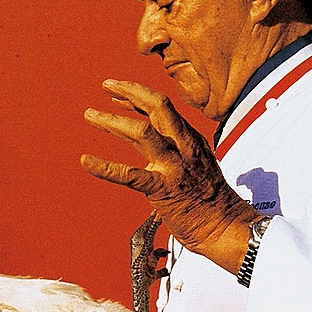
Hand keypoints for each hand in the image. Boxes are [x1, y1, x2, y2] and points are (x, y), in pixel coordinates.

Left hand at [81, 80, 257, 273]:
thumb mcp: (198, 163)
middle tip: (106, 85)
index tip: (117, 93)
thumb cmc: (210, 200)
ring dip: (112, 121)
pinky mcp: (163, 189)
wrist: (225, 227)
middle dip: (131, 91)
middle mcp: (184, 147)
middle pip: (158, 106)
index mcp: (191, 140)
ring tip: (90, 115)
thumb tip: (154, 136)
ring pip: (142, 132)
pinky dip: (105, 167)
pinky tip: (86, 161)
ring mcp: (174, 167)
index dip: (137, 96)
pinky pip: (130, 175)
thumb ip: (178, 148)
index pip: (162, 108)